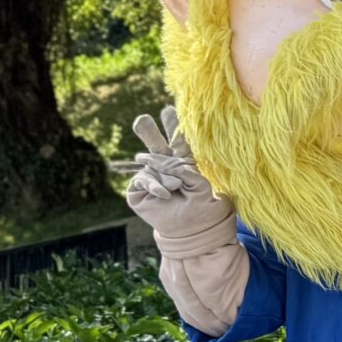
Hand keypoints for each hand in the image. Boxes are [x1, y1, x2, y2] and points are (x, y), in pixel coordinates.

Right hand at [126, 107, 233, 240]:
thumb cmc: (203, 209)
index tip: (168, 110)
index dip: (173, 126)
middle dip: (148, 131)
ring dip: (163, 172)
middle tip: (142, 120)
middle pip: (155, 143)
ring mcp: (151, 176)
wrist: (192, 232)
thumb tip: (167, 163)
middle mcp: (165, 166)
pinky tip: (166, 193)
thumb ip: (187, 171)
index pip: (178, 140)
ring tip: (175, 187)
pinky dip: (156, 185)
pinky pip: (144, 178)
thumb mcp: (202, 186)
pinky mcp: (138, 189)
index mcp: (184, 162)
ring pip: (148, 161)